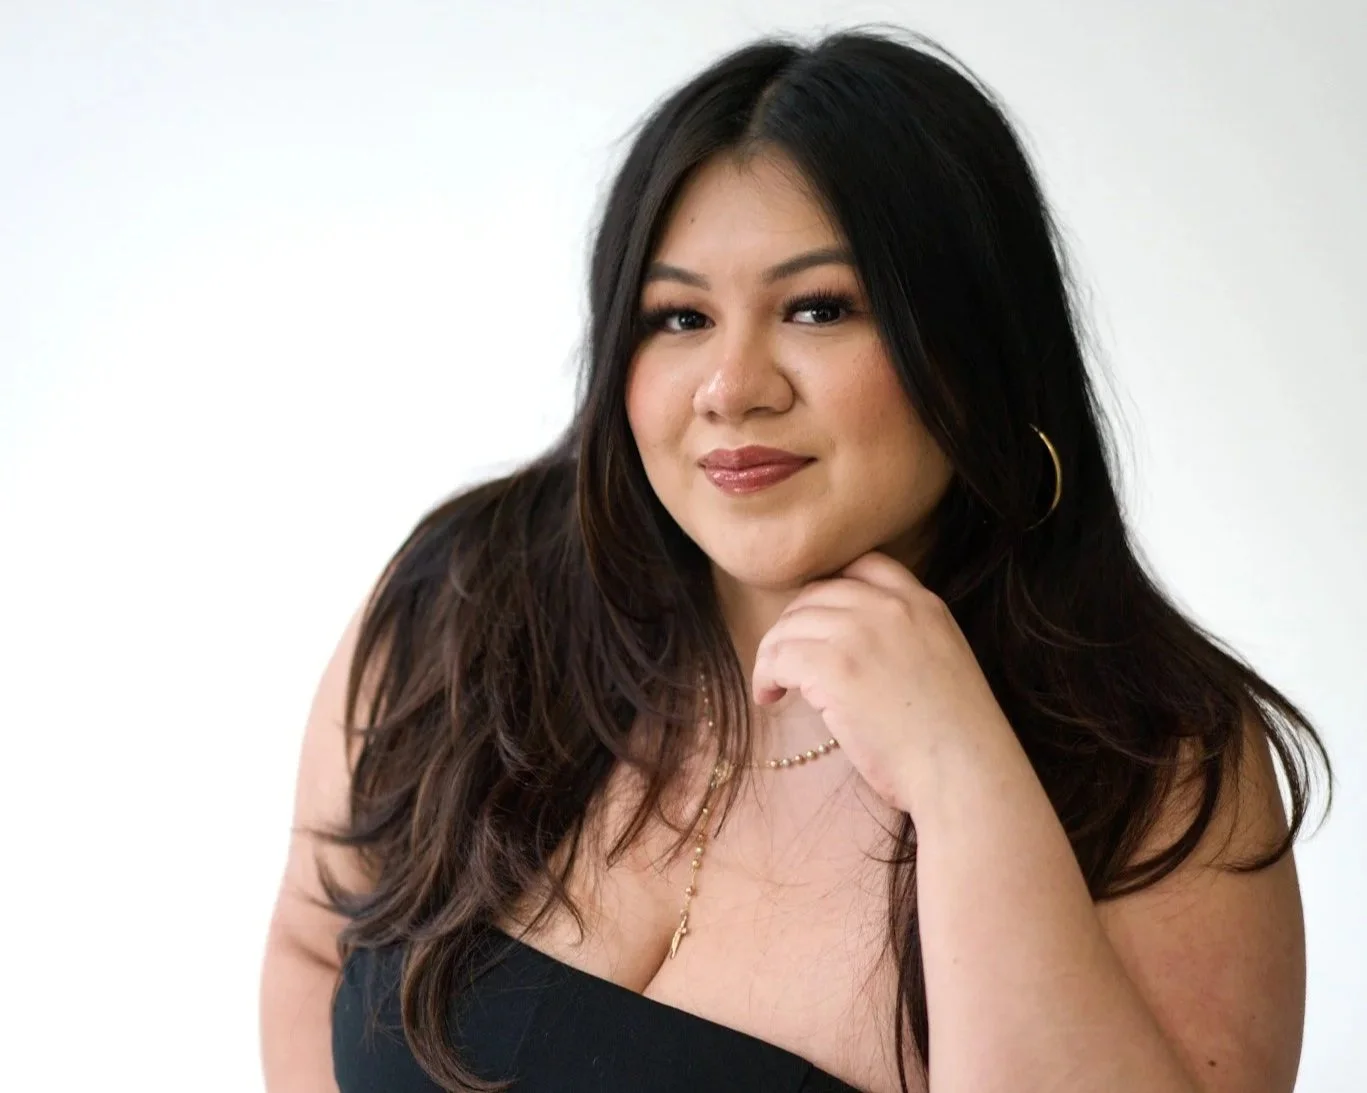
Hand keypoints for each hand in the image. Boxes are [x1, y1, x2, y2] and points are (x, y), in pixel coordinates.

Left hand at [751, 551, 1011, 812]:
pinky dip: (766, 676)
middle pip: (817, 593)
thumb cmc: (955, 740)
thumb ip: (905, 640)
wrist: (964, 772)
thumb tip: (855, 651)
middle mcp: (890, 607)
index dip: (830, 589)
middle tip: (785, 659)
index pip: (864, 566)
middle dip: (794, 624)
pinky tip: (770, 697)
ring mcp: (860, 633)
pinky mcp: (834, 666)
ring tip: (773, 685)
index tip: (817, 620)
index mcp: (923, 604)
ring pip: (791, 624)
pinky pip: (779, 657)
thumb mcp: (943, 663)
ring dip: (774, 653)